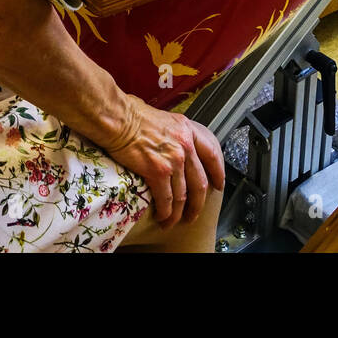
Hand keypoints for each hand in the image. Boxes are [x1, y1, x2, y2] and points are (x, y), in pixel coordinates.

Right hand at [104, 95, 225, 227]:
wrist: (118, 119)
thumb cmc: (133, 117)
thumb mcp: (165, 119)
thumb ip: (176, 134)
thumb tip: (176, 146)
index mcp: (188, 130)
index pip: (212, 155)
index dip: (218, 173)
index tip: (218, 185)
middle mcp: (185, 145)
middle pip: (200, 183)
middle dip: (198, 204)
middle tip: (193, 214)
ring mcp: (174, 159)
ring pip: (183, 196)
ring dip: (179, 213)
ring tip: (172, 221)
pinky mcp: (158, 171)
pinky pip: (167, 199)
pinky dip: (165, 212)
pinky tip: (162, 216)